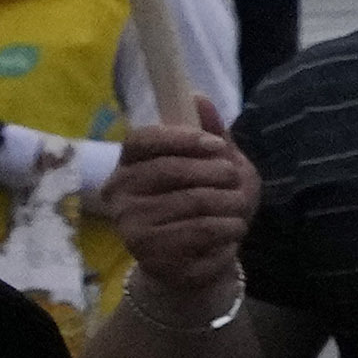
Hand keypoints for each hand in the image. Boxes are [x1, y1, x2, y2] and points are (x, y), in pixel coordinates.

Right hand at [105, 125, 253, 306]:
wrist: (200, 260)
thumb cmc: (207, 205)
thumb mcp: (216, 166)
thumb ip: (210, 135)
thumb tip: (198, 96)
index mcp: (129, 164)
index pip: (141, 140)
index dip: (181, 138)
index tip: (217, 145)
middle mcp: (120, 192)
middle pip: (171, 170)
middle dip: (217, 173)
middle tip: (235, 182)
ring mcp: (131, 224)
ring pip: (194, 202)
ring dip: (231, 204)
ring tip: (237, 209)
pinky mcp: (150, 254)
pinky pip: (203, 232)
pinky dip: (230, 229)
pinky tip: (230, 232)